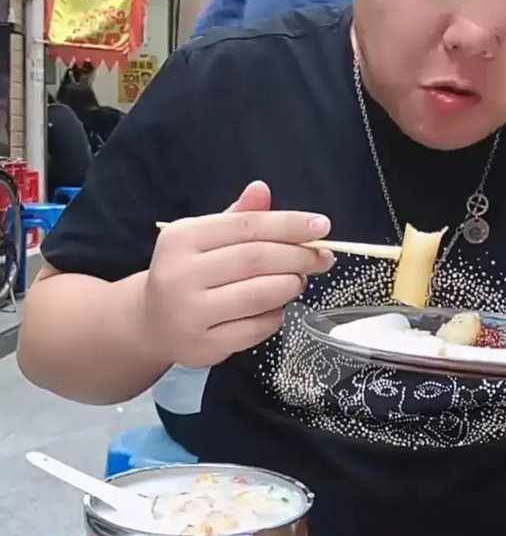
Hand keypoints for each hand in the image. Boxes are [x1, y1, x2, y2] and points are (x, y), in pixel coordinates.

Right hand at [143, 181, 334, 367]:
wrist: (152, 321)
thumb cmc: (187, 272)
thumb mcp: (205, 237)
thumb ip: (238, 216)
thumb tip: (262, 189)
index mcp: (181, 238)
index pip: (247, 226)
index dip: (289, 224)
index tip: (321, 226)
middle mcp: (180, 275)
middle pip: (257, 259)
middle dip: (298, 256)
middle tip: (322, 257)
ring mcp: (190, 314)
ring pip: (260, 295)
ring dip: (290, 286)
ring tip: (298, 280)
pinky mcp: (203, 346)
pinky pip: (256, 328)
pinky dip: (276, 315)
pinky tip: (275, 307)